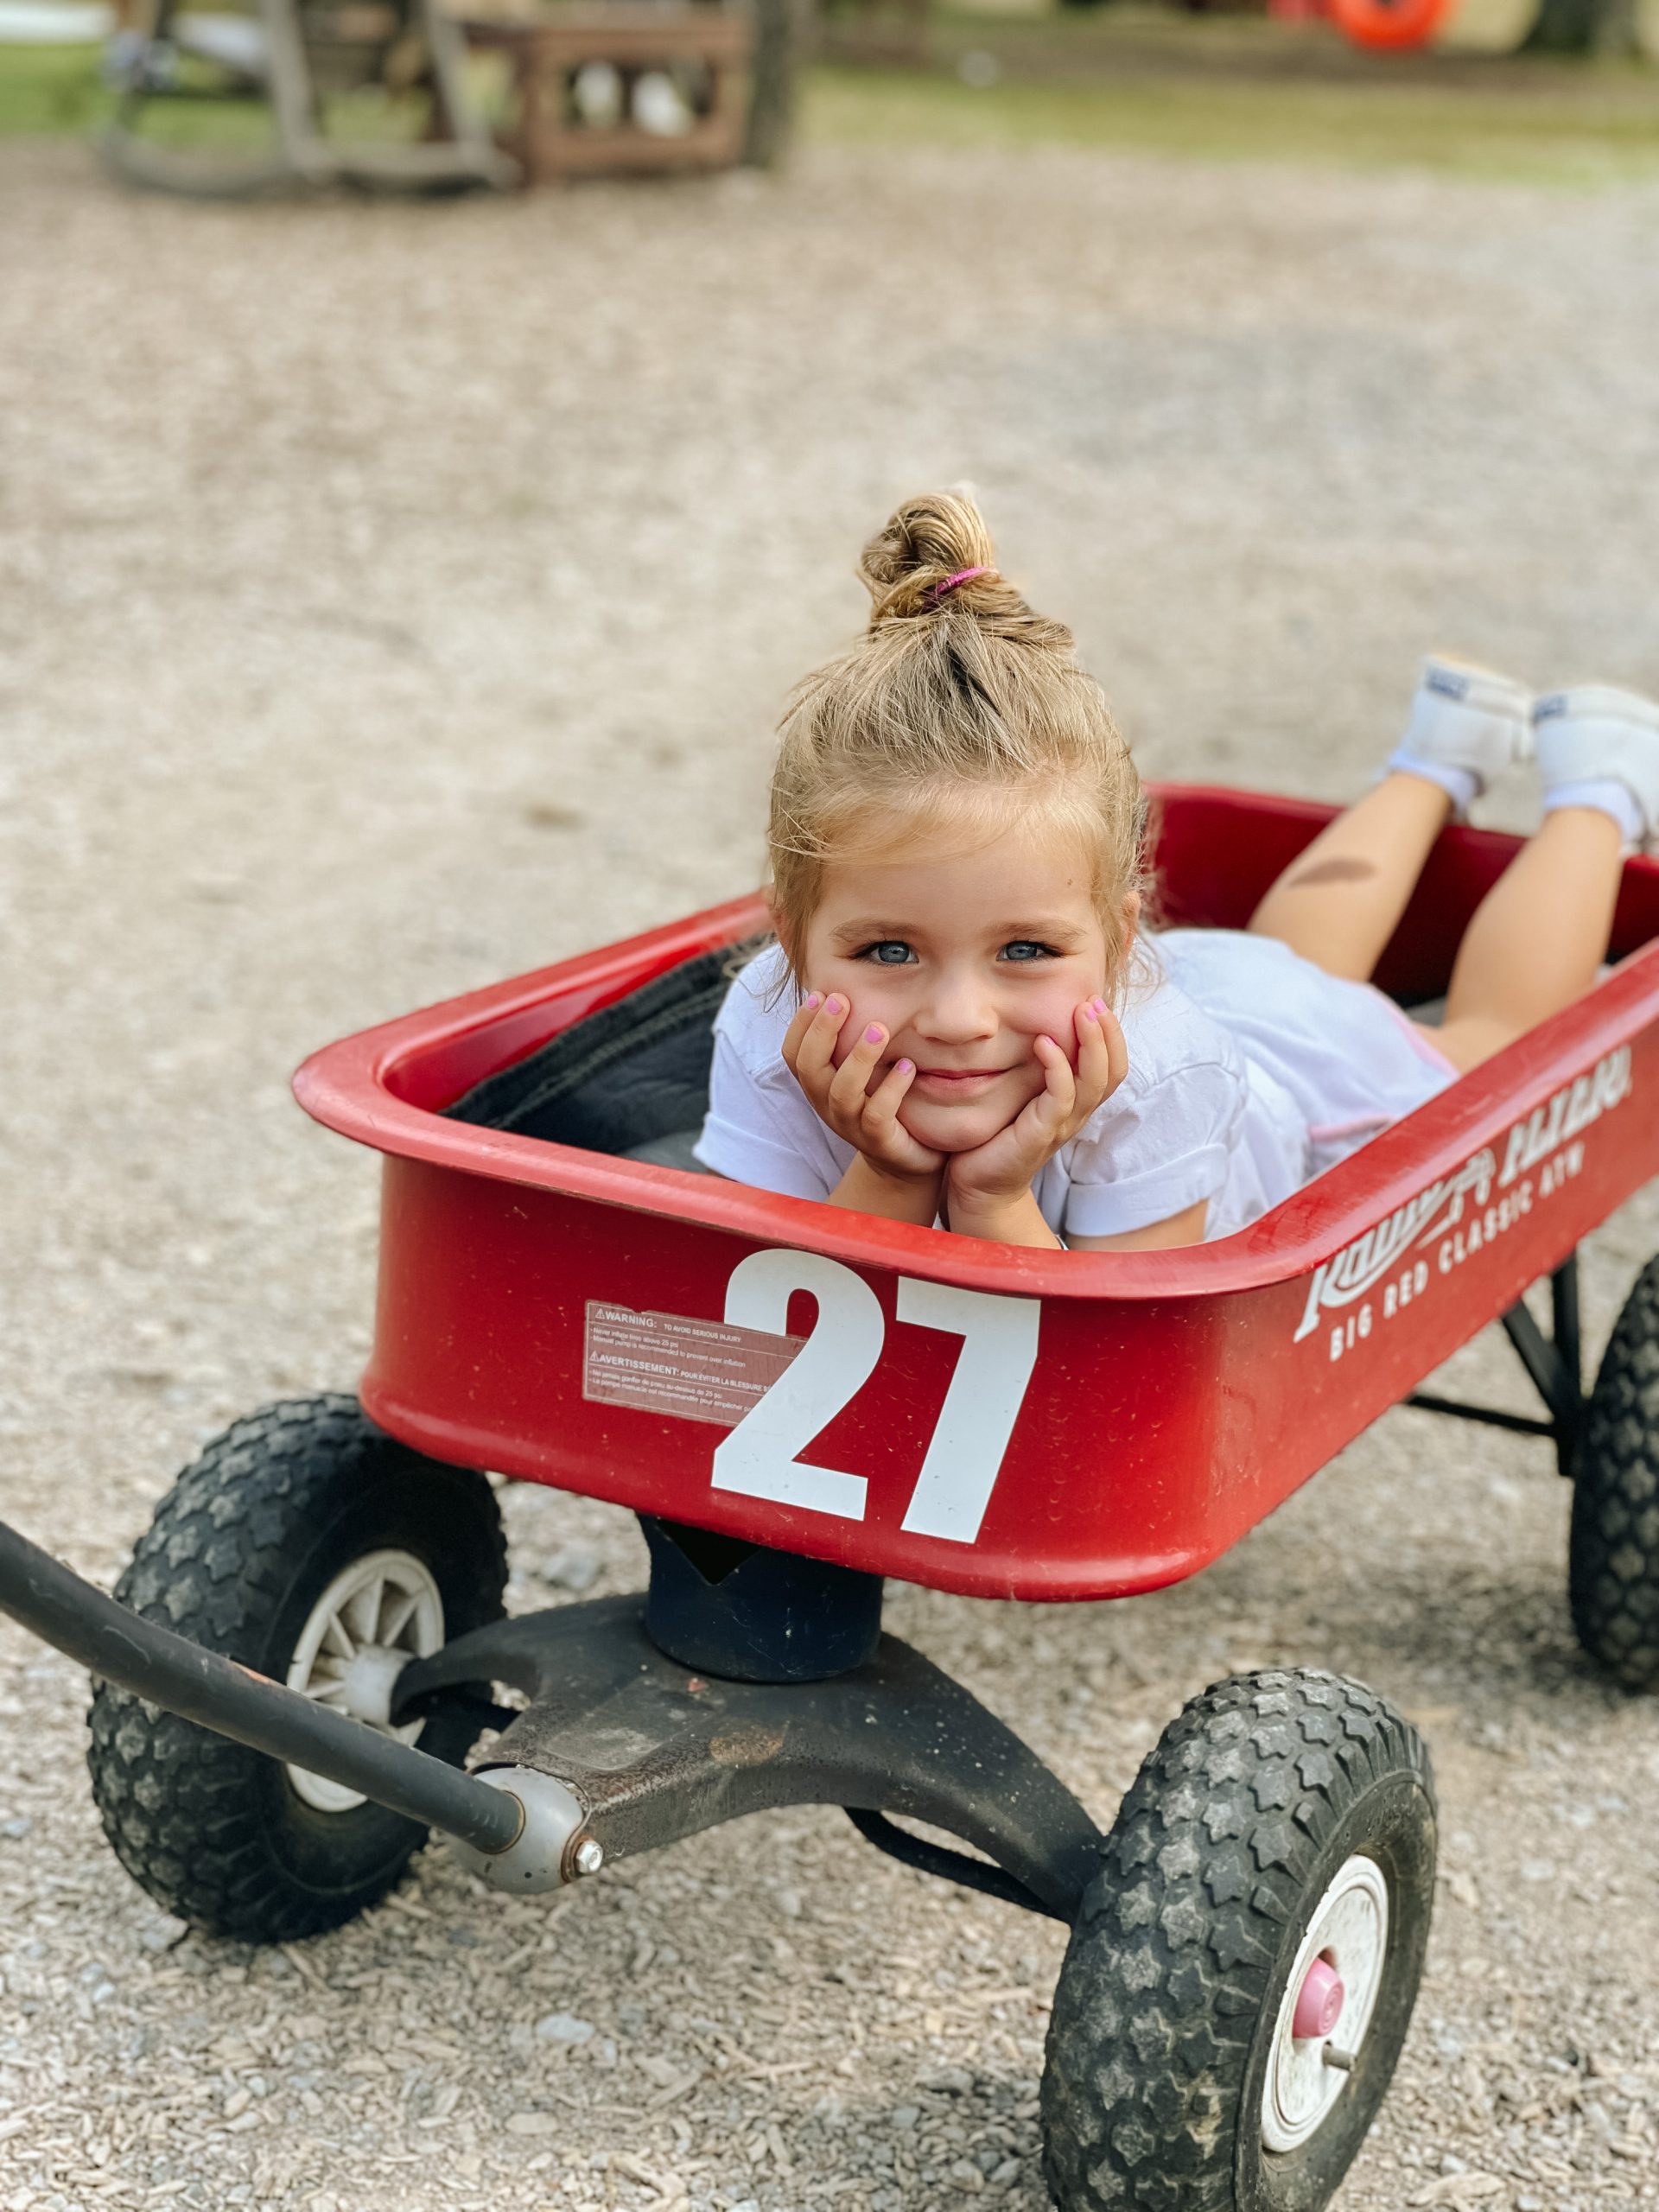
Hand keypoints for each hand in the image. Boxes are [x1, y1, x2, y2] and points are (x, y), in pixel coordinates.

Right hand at [782, 992, 944, 1184]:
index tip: (819, 993)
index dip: (800, 1024)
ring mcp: (852, 1125)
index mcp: (818, 1086)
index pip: (793, 1054)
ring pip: (842, 1091)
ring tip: (880, 1029)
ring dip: (859, 1056)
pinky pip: (878, 1115)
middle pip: (809, 1068)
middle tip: (841, 999)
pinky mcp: (880, 1141)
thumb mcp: (861, 1070)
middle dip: (822, 1031)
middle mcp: (827, 1105)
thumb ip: (852, 1037)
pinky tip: (908, 1066)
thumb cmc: (883, 1104)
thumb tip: (852, 983)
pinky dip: (891, 1089)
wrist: (906, 1160)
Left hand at [946, 997, 1127, 1228]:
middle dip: (1108, 1032)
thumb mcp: (1022, 1094)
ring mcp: (1062, 1125)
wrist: (979, 1185)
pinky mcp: (1040, 1134)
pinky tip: (1044, 1042)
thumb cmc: (998, 1135)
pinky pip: (1061, 1098)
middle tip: (1093, 1000)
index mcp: (1077, 1102)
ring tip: (1080, 1012)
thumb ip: (1034, 1067)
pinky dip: (1058, 1067)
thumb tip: (1031, 1023)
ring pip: (1094, 1082)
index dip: (1112, 1035)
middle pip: (1113, 1071)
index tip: (1095, 1002)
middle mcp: (1077, 1113)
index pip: (1113, 1066)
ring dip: (1091, 1043)